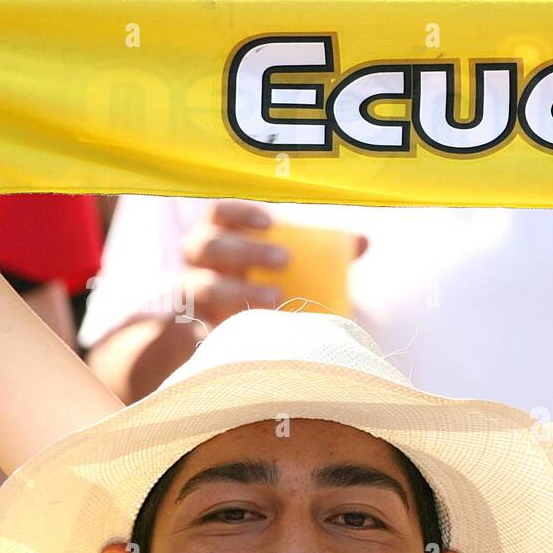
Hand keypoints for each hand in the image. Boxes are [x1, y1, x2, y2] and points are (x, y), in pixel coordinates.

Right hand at [180, 200, 367, 325]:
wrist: (225, 340)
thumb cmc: (260, 292)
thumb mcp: (285, 272)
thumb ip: (320, 256)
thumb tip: (363, 242)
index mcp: (219, 240)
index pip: (218, 213)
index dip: (240, 212)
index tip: (271, 222)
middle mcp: (197, 265)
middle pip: (205, 245)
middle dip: (245, 249)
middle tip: (284, 260)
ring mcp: (189, 299)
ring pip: (197, 288)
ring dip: (236, 290)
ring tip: (275, 300)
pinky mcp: (189, 333)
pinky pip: (192, 329)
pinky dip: (213, 329)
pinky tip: (239, 334)